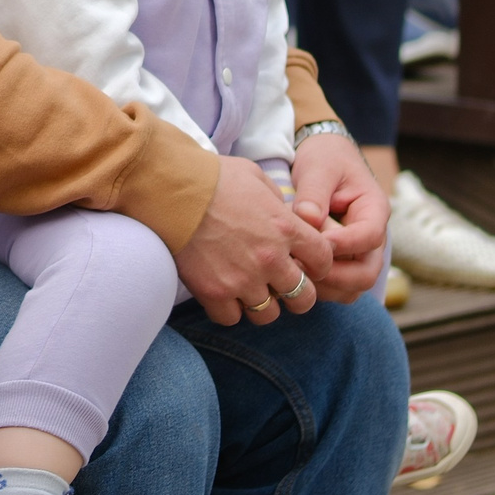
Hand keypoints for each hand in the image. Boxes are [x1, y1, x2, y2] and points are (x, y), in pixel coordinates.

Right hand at [173, 156, 334, 326]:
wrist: (171, 189)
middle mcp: (270, 258)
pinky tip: (223, 294)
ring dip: (262, 304)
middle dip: (298, 295)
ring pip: (268, 314)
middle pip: (304, 298)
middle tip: (284, 288)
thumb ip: (277, 201)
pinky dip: (229, 310)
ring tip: (249, 291)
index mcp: (285, 227)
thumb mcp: (256, 177)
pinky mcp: (214, 292)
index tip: (307, 265)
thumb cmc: (212, 176)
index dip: (319, 265)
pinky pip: (232, 318)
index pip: (323, 260)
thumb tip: (283, 215)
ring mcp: (242, 279)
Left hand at [290, 133, 388, 301]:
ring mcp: (358, 254)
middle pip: (366, 273)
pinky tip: (293, 274)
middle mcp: (371, 238)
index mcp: (374, 210)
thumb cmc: (325, 159)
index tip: (316, 241)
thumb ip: (314, 194)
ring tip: (293, 272)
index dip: (344, 244)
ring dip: (324, 286)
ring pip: (351, 287)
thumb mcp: (319, 168)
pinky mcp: (342, 263)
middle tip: (301, 266)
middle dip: (334, 276)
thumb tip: (308, 219)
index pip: (370, 237)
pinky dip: (318, 287)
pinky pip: (336, 287)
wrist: (323, 158)